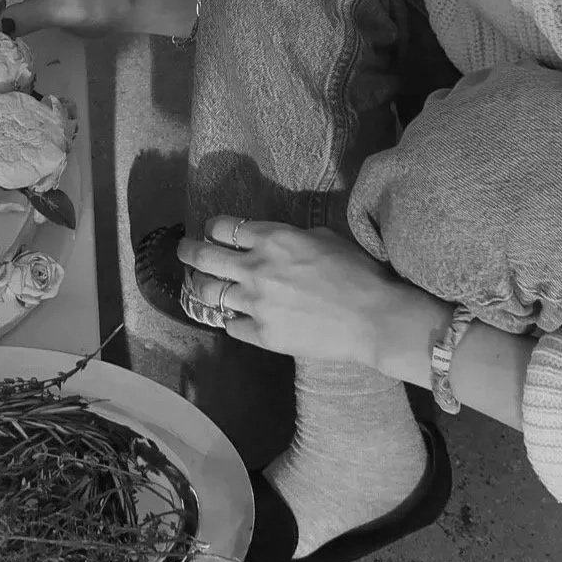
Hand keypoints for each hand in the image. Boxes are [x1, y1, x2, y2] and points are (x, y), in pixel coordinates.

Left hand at [176, 217, 405, 366]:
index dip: (212, 229)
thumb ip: (290, 236)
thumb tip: (273, 240)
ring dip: (203, 287)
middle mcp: (255, 268)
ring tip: (204, 286)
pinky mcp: (262, 334)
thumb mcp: (324, 237)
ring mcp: (255, 303)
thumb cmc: (359, 273)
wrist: (376, 319)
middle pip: (201, 257)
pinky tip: (237, 318)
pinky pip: (231, 326)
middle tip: (184, 252)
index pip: (220, 227)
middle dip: (187, 252)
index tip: (211, 233)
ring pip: (208, 292)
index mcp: (271, 239)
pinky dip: (232, 320)